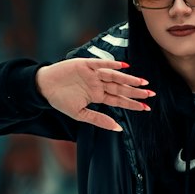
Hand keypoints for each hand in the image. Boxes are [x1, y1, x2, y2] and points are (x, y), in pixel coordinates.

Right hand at [35, 59, 153, 132]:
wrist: (44, 87)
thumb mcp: (80, 114)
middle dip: (135, 91)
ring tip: (142, 82)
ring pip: (114, 76)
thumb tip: (118, 129)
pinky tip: (124, 67)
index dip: (132, 104)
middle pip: (120, 88)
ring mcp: (93, 74)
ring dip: (128, 79)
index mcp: (98, 96)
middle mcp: (98, 84)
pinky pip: (100, 64)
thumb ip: (99, 120)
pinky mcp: (85, 65)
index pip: (119, 100)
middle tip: (151, 94)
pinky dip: (111, 65)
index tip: (146, 107)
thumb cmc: (60, 100)